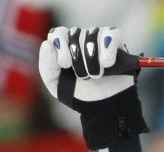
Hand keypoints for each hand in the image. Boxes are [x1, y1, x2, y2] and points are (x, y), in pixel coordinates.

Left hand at [38, 26, 146, 149]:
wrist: (103, 106)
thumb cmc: (79, 93)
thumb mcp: (57, 85)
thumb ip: (47, 66)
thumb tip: (47, 44)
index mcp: (64, 46)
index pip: (58, 33)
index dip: (60, 45)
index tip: (65, 64)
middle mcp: (80, 38)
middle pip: (75, 34)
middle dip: (77, 58)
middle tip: (82, 76)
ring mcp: (98, 37)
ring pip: (92, 34)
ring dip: (91, 59)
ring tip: (95, 75)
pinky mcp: (116, 41)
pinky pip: (112, 34)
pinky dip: (108, 49)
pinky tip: (107, 64)